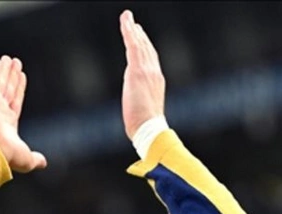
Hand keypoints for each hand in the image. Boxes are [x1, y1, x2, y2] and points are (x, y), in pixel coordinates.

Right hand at [0, 55, 46, 172]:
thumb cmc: (7, 156)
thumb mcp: (27, 158)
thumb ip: (36, 158)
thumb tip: (44, 163)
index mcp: (8, 123)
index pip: (15, 101)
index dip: (19, 88)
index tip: (21, 76)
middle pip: (7, 89)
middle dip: (11, 76)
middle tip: (15, 63)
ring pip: (0, 83)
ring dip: (4, 70)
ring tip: (8, 58)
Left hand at [120, 10, 165, 139]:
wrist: (149, 126)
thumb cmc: (144, 125)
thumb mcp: (143, 109)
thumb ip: (139, 100)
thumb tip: (133, 102)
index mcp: (156, 81)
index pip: (150, 60)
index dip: (146, 48)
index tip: (140, 38)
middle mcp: (154, 72)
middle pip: (146, 49)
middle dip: (139, 36)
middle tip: (133, 24)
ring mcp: (147, 70)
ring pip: (139, 44)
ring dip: (132, 29)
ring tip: (127, 18)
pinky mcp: (138, 69)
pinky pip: (133, 45)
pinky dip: (129, 31)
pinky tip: (125, 21)